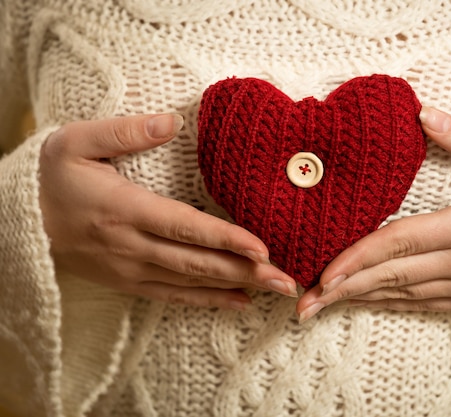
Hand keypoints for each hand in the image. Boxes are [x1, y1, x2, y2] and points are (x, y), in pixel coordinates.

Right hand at [39, 114, 296, 309]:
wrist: (19, 224)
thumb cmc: (52, 180)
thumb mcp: (74, 143)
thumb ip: (123, 131)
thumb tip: (171, 122)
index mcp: (124, 210)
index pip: (185, 227)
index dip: (225, 238)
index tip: (262, 247)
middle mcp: (131, 247)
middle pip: (197, 262)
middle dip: (246, 271)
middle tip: (286, 279)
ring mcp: (131, 270)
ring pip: (191, 283)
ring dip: (236, 288)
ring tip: (275, 291)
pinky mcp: (130, 283)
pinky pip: (174, 296)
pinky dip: (208, 301)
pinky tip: (239, 302)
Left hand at [297, 107, 450, 321]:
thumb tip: (423, 115)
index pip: (399, 242)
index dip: (358, 257)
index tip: (324, 270)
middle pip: (392, 277)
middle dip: (344, 289)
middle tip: (304, 301)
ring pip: (403, 296)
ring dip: (360, 299)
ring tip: (322, 305)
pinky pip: (423, 306)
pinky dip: (390, 304)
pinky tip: (366, 303)